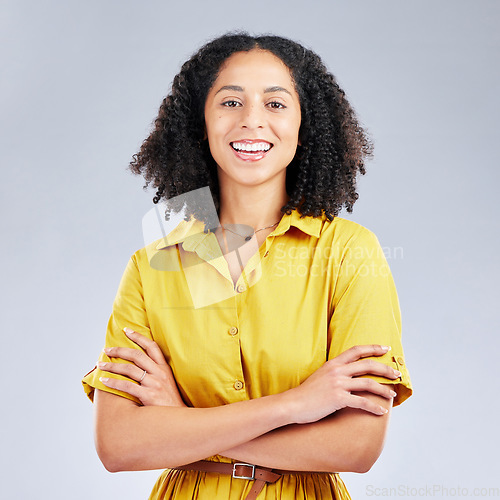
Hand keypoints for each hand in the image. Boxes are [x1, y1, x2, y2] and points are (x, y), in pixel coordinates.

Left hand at [98, 328, 185, 406]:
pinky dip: (113, 382)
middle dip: (119, 350)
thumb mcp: (167, 381)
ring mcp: (154, 384)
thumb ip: (155, 372)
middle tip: (106, 349)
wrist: (178, 418)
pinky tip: (104, 380)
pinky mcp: (148, 396)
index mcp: (164, 367)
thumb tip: (137, 364)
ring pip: (129, 369)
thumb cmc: (169, 401)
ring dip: (112, 366)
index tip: (127, 330)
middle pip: (137, 355)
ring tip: (100, 365)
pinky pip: (127, 386)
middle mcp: (159, 373)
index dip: (139, 337)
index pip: (152, 346)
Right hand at [281, 345, 398, 423]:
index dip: (372, 348)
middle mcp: (337, 371)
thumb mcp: (320, 375)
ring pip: (368, 383)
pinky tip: (381, 411)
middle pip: (367, 365)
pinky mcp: (338, 399)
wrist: (293, 404)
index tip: (385, 348)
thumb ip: (334, 372)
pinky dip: (374, 407)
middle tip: (396, 373)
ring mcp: (338, 384)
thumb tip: (348, 374)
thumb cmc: (306, 393)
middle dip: (385, 368)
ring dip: (383, 389)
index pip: (356, 350)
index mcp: (333, 363)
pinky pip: (362, 402)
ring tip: (392, 394)